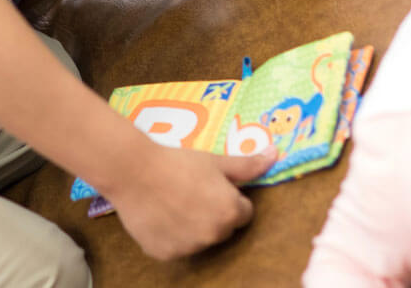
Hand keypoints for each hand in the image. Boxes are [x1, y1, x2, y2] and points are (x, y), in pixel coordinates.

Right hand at [106, 141, 276, 259]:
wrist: (135, 171)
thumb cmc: (179, 162)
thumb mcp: (216, 161)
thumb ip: (248, 165)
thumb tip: (275, 156)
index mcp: (230, 212)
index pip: (244, 212)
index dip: (230, 198)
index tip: (214, 187)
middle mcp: (213, 235)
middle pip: (223, 228)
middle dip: (214, 213)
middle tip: (193, 192)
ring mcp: (189, 248)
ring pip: (200, 238)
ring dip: (193, 226)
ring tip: (175, 201)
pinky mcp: (165, 254)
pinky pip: (176, 246)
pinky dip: (171, 235)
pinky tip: (161, 214)